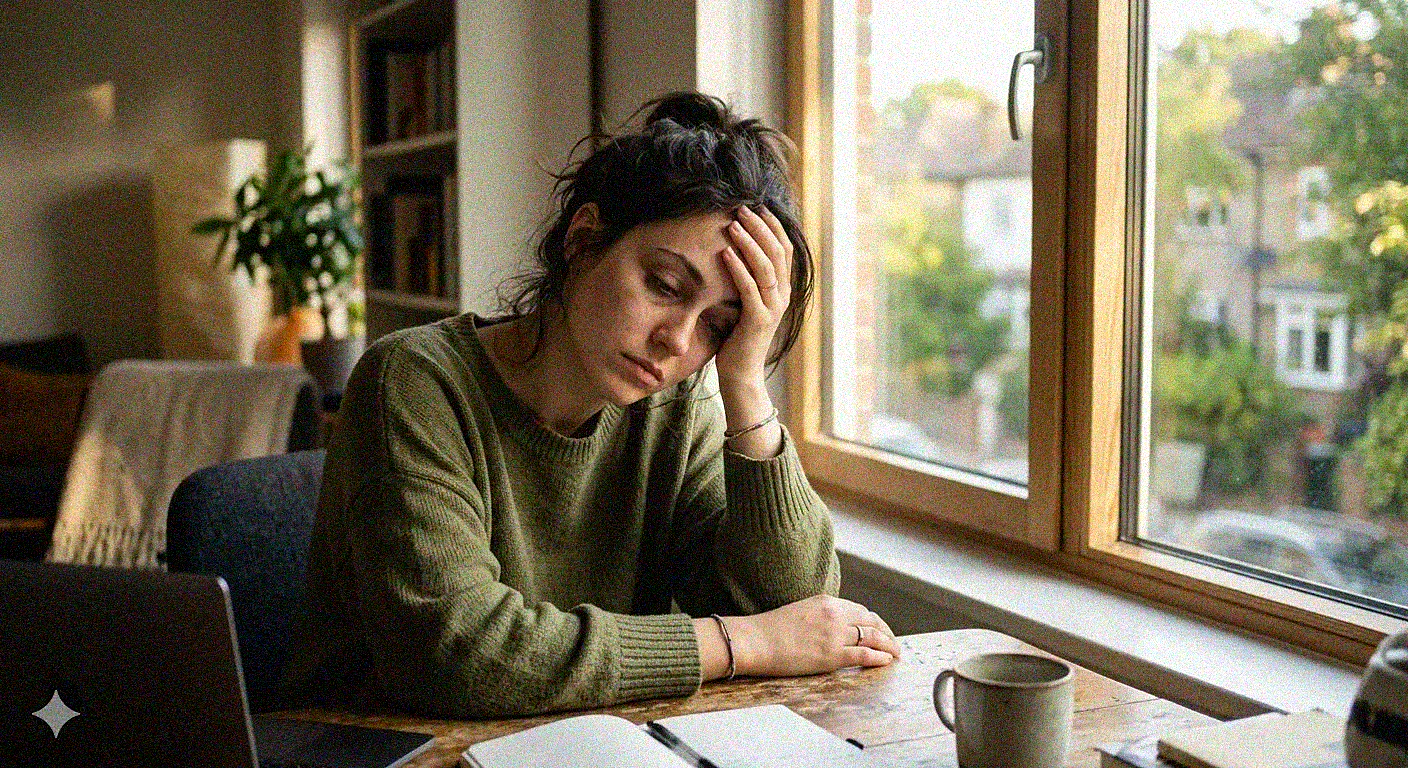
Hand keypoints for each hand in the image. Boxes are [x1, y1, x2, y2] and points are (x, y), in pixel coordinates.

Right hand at [699, 595, 899, 680]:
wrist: (755, 640)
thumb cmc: (769, 629)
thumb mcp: (800, 611)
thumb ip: (819, 615)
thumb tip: (832, 626)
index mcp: (826, 601)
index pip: (860, 609)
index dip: (874, 621)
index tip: (880, 629)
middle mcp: (835, 614)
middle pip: (871, 621)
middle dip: (886, 632)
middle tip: (893, 643)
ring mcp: (835, 634)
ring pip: (873, 637)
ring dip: (888, 645)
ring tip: (895, 654)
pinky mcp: (832, 655)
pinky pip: (864, 655)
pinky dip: (879, 657)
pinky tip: (886, 661)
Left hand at [713, 205, 792, 387]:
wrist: (740, 374)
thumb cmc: (737, 336)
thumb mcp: (744, 302)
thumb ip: (746, 279)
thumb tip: (731, 248)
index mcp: (782, 289)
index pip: (784, 249)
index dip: (772, 226)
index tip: (756, 206)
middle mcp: (782, 296)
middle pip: (778, 252)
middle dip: (760, 227)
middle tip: (741, 208)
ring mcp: (773, 309)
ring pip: (766, 267)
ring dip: (749, 242)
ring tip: (732, 224)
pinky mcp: (758, 321)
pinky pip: (750, 289)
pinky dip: (738, 268)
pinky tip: (725, 253)